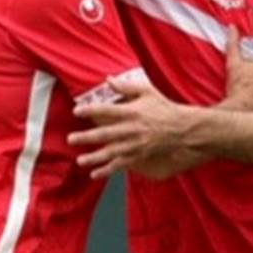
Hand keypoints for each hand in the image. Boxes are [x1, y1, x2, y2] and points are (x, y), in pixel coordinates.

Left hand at [69, 77, 194, 178]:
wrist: (182, 128)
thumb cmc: (163, 108)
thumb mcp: (147, 91)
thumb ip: (126, 87)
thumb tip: (107, 80)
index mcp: (132, 112)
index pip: (108, 111)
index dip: (91, 111)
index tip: (76, 111)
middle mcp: (132, 129)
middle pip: (106, 134)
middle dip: (87, 137)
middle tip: (71, 139)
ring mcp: (135, 144)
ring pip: (112, 152)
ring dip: (95, 157)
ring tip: (80, 160)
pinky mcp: (139, 155)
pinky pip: (121, 164)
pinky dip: (108, 169)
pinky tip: (95, 173)